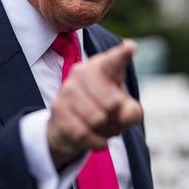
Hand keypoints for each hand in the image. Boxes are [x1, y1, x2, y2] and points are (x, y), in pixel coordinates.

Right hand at [46, 39, 142, 169]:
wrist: (71, 127)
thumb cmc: (104, 111)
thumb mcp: (124, 111)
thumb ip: (131, 112)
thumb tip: (124, 112)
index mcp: (103, 66)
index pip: (115, 61)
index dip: (123, 55)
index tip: (130, 48)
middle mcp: (83, 71)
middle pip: (113, 103)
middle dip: (116, 119)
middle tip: (111, 119)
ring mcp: (68, 88)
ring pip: (97, 119)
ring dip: (105, 131)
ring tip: (101, 127)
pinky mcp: (57, 108)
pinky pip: (83, 132)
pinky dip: (95, 141)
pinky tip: (95, 137)